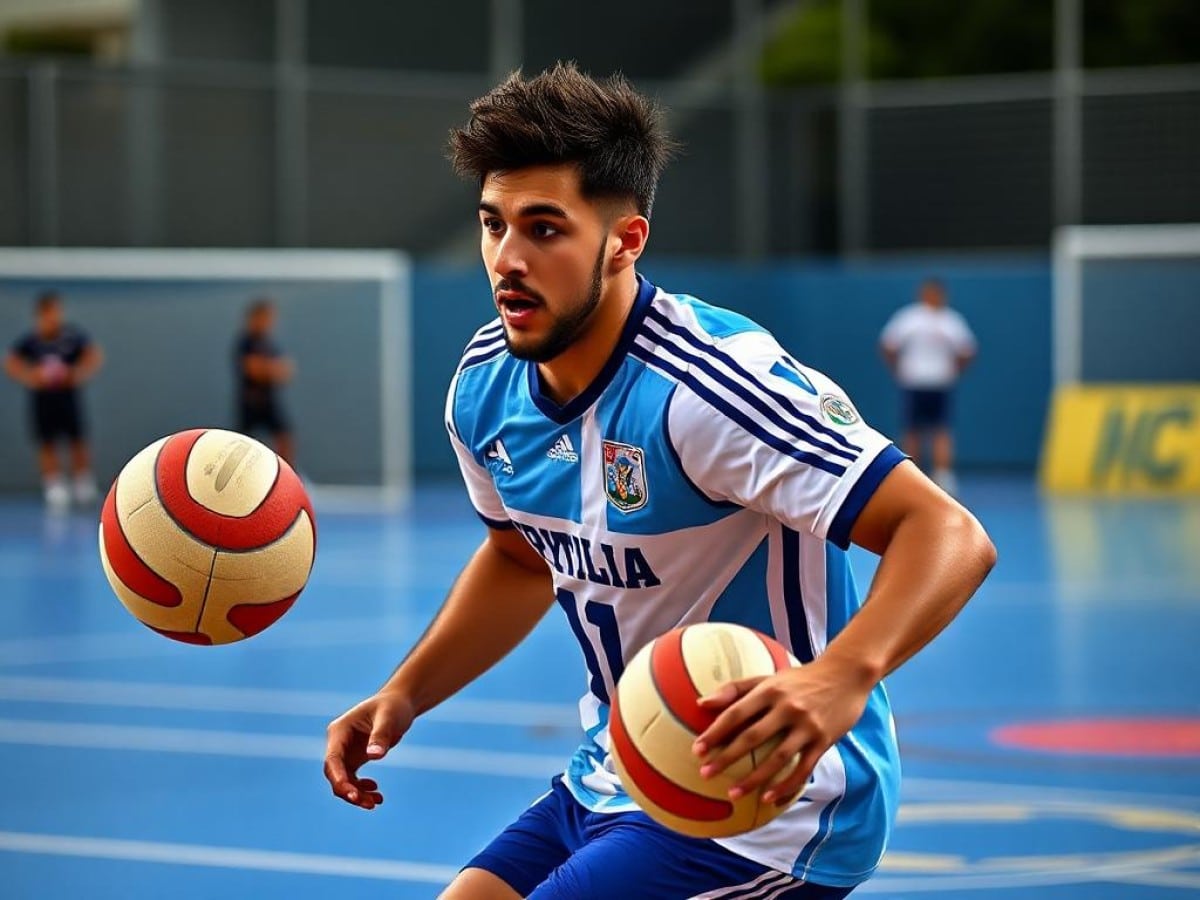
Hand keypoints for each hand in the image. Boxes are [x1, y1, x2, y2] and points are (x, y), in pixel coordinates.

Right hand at [323, 689, 414, 809]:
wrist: (399, 704)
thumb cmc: (393, 707)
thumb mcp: (389, 718)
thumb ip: (381, 735)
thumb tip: (375, 756)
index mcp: (339, 731)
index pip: (333, 759)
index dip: (339, 779)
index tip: (352, 795)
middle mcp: (338, 744)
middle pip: (335, 774)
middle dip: (348, 791)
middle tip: (368, 804)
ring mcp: (345, 753)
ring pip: (343, 781)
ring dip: (356, 794)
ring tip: (377, 801)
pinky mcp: (354, 759)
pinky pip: (352, 781)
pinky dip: (362, 790)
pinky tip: (377, 794)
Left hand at [691, 660, 872, 804]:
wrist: (846, 674)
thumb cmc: (801, 678)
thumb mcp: (769, 677)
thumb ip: (736, 689)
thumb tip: (701, 703)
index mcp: (770, 690)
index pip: (736, 713)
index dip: (715, 732)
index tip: (697, 750)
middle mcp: (787, 707)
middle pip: (752, 737)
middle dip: (727, 758)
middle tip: (705, 774)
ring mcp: (807, 725)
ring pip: (777, 758)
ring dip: (754, 779)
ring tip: (734, 793)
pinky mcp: (824, 740)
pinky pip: (802, 768)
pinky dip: (785, 785)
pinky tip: (769, 798)